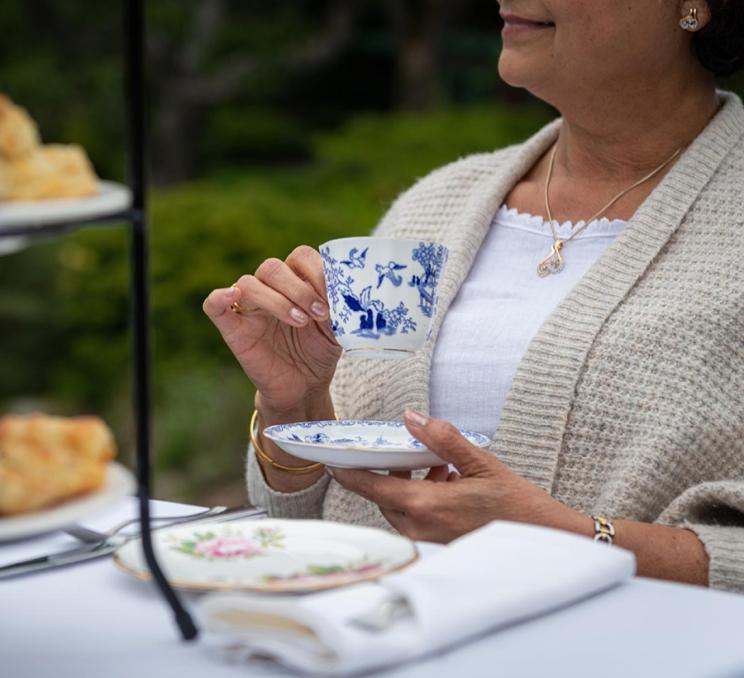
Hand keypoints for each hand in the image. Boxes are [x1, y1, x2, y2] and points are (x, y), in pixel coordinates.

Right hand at [203, 245, 341, 414]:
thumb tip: (342, 288)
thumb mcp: (338, 326)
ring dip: (277, 301)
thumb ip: (338, 305)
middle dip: (299, 289)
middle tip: (319, 314)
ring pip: (249, 283)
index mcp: (296, 281)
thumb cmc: (320, 351)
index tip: (333, 298)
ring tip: (301, 322)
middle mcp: (270, 289)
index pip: (300, 257)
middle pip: (273, 267)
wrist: (305, 386)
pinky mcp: (233, 329)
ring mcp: (249, 308)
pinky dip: (220, 297)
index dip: (317, 271)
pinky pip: (213, 305)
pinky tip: (234, 296)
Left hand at [330, 410, 588, 542]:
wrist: (543, 540)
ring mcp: (429, 538)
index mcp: (425, 505)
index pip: (372, 487)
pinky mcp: (439, 543)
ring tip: (441, 467)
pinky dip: (423, 496)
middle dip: (390, 473)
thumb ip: (442, 439)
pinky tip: (449, 482)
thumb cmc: (515, 503)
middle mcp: (421, 526)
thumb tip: (411, 417)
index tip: (330, 461)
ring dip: (410, 484)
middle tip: (411, 453)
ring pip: (400, 506)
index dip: (348, 474)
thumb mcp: (480, 462)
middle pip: (385, 496)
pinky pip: (417, 517)